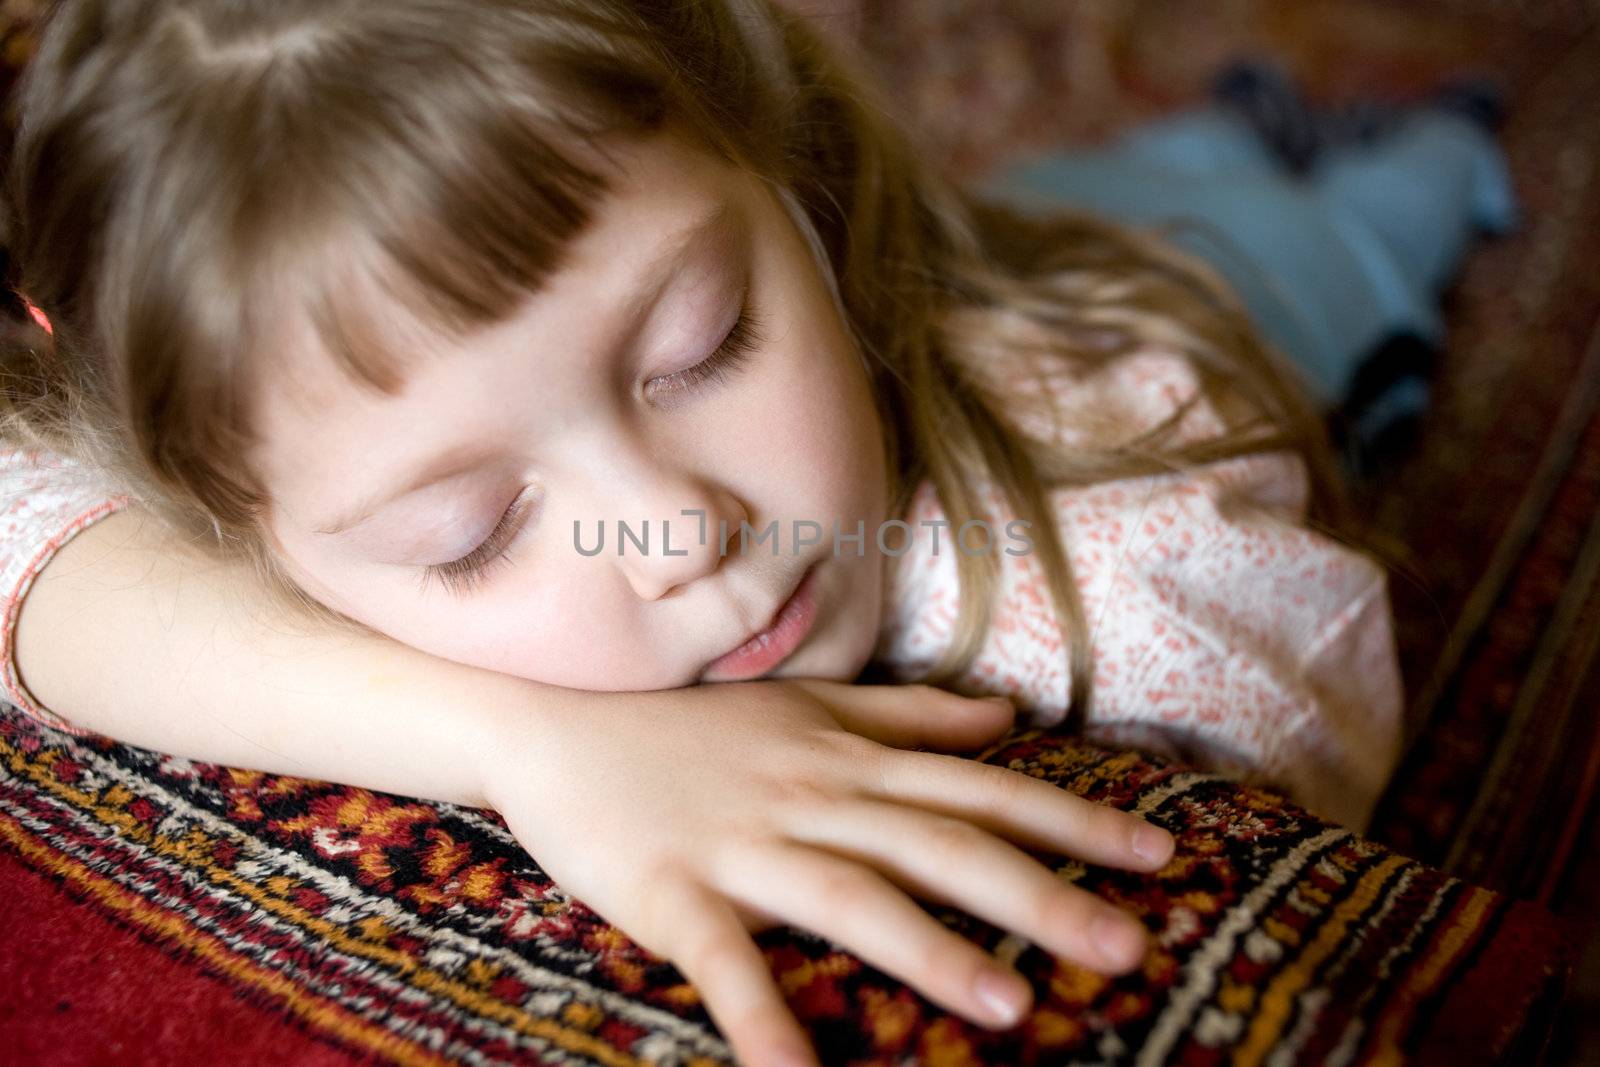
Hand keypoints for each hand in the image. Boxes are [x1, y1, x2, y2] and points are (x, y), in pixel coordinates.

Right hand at [480, 679, 1173, 1066]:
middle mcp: (812, 796)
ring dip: (931, 951)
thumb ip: (909, 714)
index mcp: (848, 757)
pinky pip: (726, 960)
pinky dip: (761, 1016)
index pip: (982, 787)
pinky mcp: (672, 894)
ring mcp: (741, 846)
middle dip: (1040, 896)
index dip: (1074, 818)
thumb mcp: (808, 703)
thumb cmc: (692, 722)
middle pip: (941, 845)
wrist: (554, 722)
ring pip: (853, 894)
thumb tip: (1008, 713)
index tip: (1160, 853)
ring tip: (1012, 1006)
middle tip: (1131, 947)